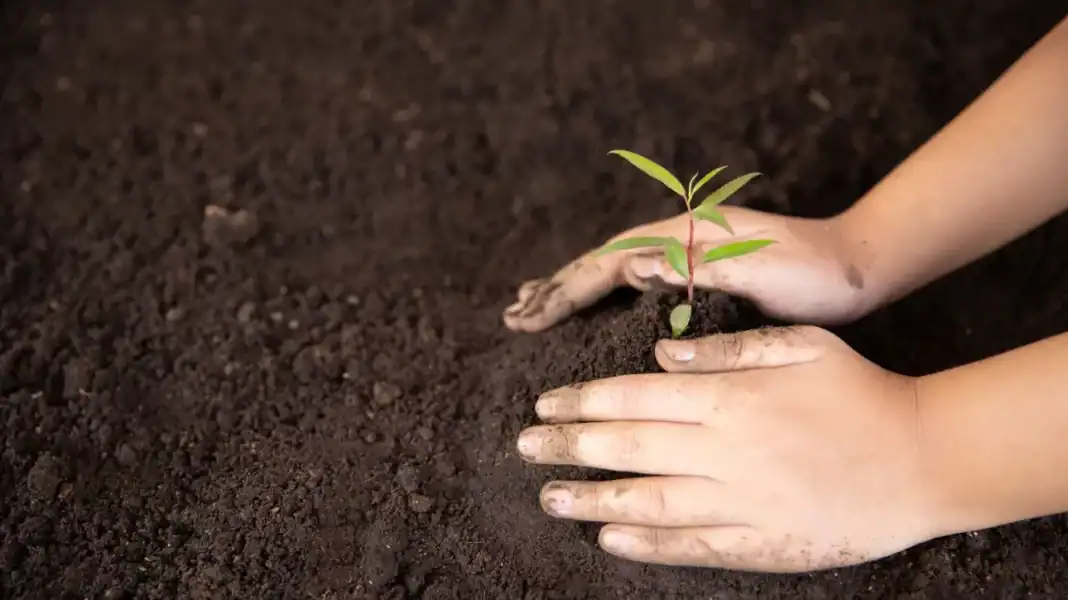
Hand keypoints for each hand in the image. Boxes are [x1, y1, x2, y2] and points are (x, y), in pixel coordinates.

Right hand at [502, 207, 870, 331]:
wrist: (856, 267)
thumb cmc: (813, 275)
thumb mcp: (760, 269)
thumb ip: (699, 266)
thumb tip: (633, 263)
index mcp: (685, 237)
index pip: (608, 263)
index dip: (565, 291)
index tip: (528, 315)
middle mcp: (678, 240)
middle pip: (601, 263)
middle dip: (556, 289)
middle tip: (513, 314)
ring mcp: (686, 253)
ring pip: (614, 271)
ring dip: (573, 289)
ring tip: (534, 305)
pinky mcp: (698, 272)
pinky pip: (636, 283)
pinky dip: (605, 294)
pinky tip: (595, 306)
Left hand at [516, 326, 940, 571]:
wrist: (924, 459)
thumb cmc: (861, 392)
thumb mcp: (800, 346)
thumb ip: (728, 349)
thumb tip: (660, 352)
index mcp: (730, 397)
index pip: (636, 397)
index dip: (584, 401)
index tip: (545, 404)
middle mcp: (725, 450)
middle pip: (629, 446)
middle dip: (569, 446)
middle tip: (524, 447)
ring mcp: (741, 500)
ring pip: (648, 499)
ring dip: (593, 499)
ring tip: (549, 496)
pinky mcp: (760, 542)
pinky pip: (691, 545)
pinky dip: (647, 545)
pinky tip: (609, 539)